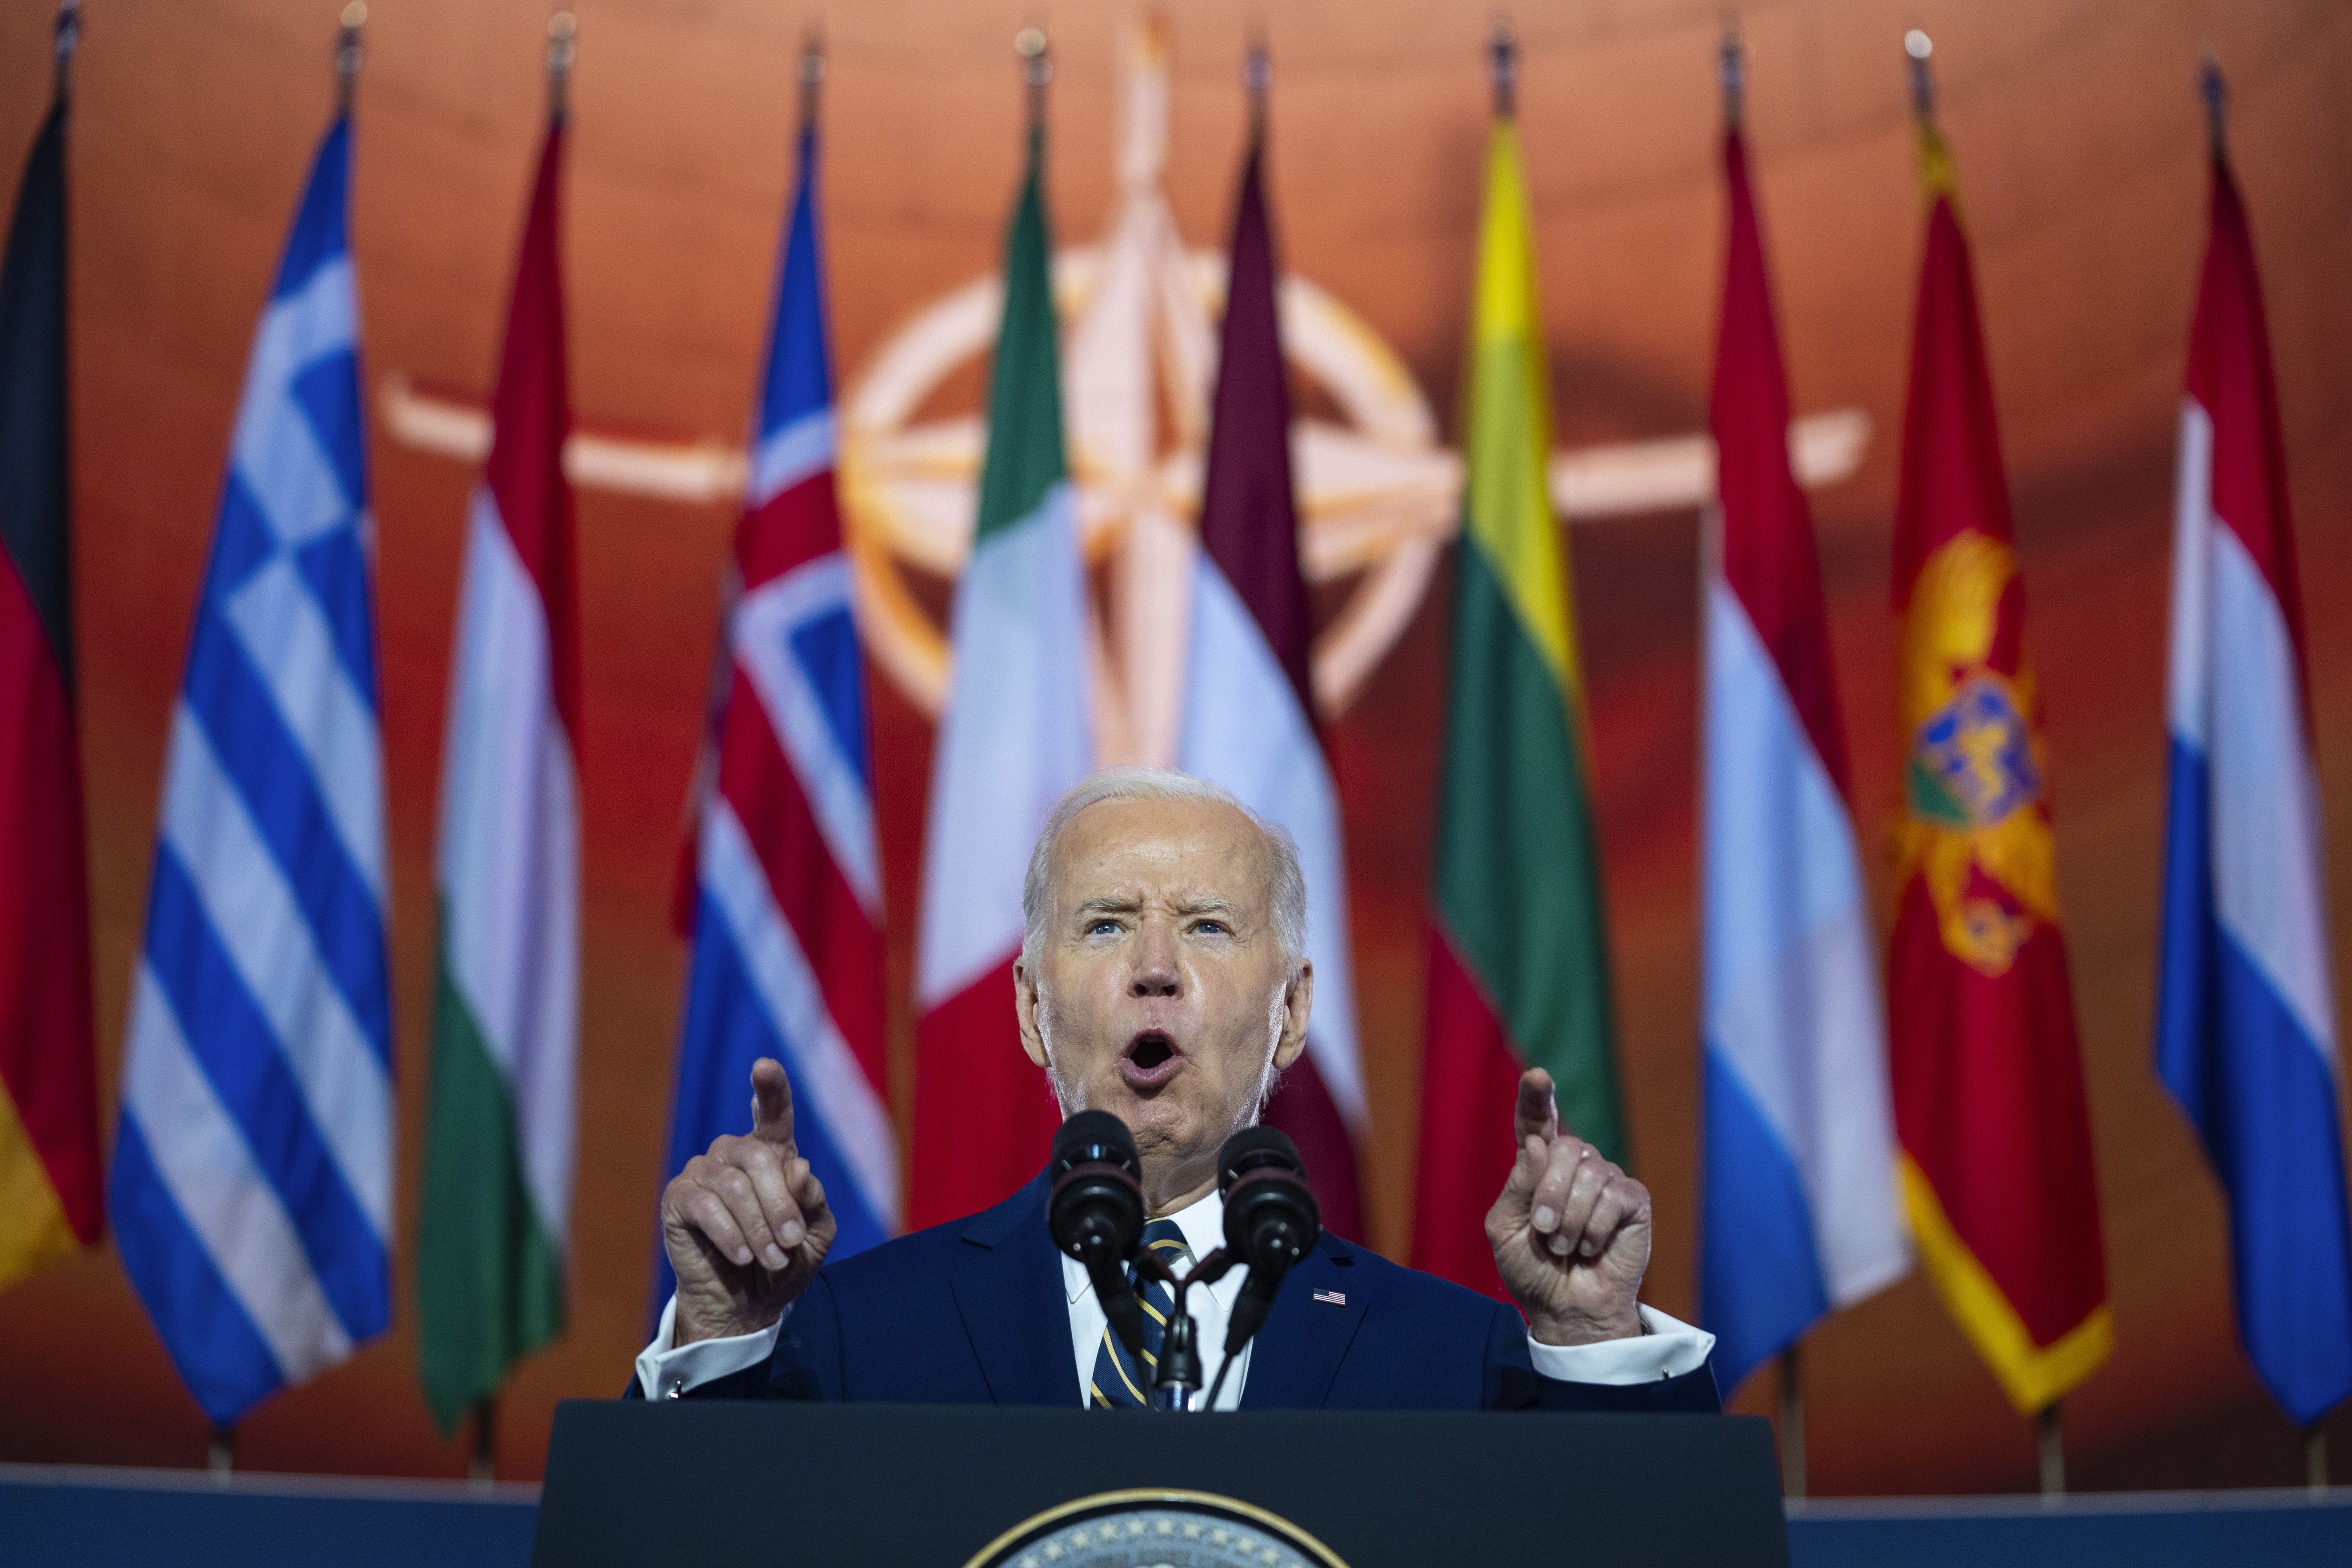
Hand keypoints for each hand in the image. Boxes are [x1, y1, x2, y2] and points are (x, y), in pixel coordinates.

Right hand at [660, 1057, 835, 1345]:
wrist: (747, 1304)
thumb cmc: (783, 1262)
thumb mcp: (814, 1234)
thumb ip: (812, 1201)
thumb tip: (797, 1168)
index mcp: (772, 1154)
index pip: (772, 1114)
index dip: (770, 1088)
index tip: (764, 1067)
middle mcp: (734, 1153)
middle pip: (759, 1158)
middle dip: (780, 1205)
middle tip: (790, 1243)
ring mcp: (703, 1172)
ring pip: (734, 1186)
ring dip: (758, 1228)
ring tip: (771, 1259)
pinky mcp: (678, 1198)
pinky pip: (705, 1206)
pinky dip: (730, 1234)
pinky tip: (741, 1256)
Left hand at [1486, 1067, 1650, 1345]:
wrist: (1566, 1308)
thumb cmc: (1532, 1270)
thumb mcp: (1506, 1229)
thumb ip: (1517, 1187)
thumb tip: (1540, 1144)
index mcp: (1537, 1166)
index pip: (1538, 1120)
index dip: (1537, 1097)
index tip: (1538, 1076)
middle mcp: (1573, 1165)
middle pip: (1564, 1146)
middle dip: (1548, 1193)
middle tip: (1544, 1232)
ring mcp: (1605, 1179)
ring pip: (1589, 1171)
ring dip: (1570, 1218)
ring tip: (1565, 1246)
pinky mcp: (1632, 1200)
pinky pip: (1614, 1196)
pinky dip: (1595, 1227)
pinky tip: (1591, 1247)